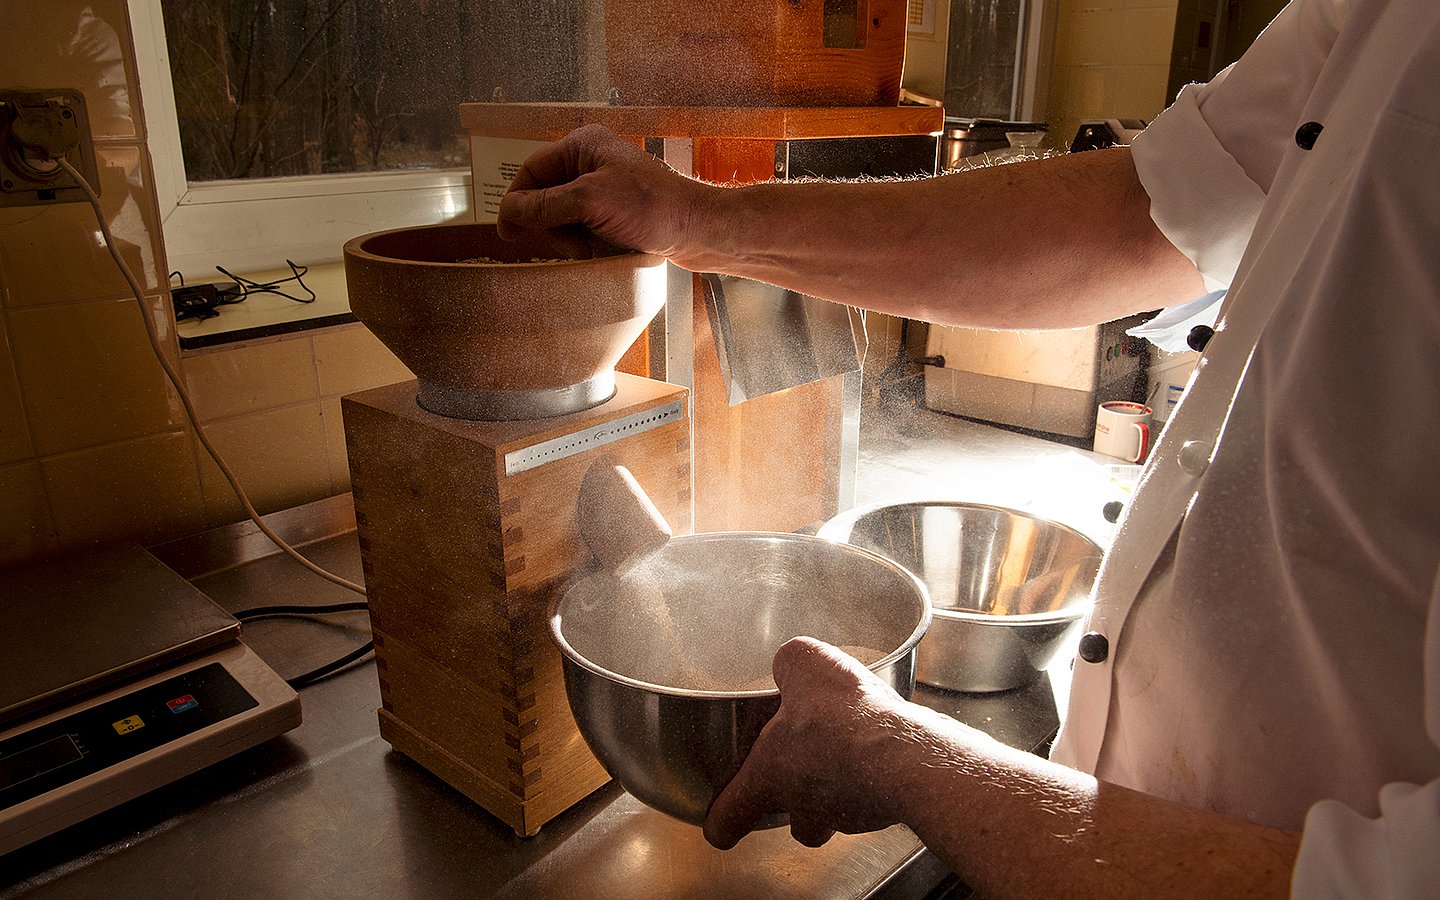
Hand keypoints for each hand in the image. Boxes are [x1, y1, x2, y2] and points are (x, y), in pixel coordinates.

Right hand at [497, 124, 708, 263]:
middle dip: (554, 226)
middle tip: (574, 243)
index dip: (516, 201)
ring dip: (572, 240)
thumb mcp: (589, 201)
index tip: (508, 232)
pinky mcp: (615, 213)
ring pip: (563, 220)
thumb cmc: (652, 208)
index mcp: (583, 146)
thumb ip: (543, 205)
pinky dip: (588, 245)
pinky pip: (584, 232)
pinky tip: (605, 251)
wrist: (698, 231)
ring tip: (595, 248)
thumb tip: (507, 211)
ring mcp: (603, 189)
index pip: (531, 170)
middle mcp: (591, 163)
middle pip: (545, 198)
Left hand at [702, 636, 921, 849]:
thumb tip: (789, 661)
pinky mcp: (886, 809)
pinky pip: (874, 798)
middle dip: (792, 803)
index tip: (718, 824)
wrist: (909, 754)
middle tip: (798, 777)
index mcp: (769, 776)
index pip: (729, 818)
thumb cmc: (848, 722)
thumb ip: (789, 663)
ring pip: (834, 816)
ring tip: (846, 758)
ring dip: (836, 793)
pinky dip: (875, 779)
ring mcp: (848, 813)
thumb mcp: (804, 665)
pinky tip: (880, 748)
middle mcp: (805, 805)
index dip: (719, 822)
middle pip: (791, 822)